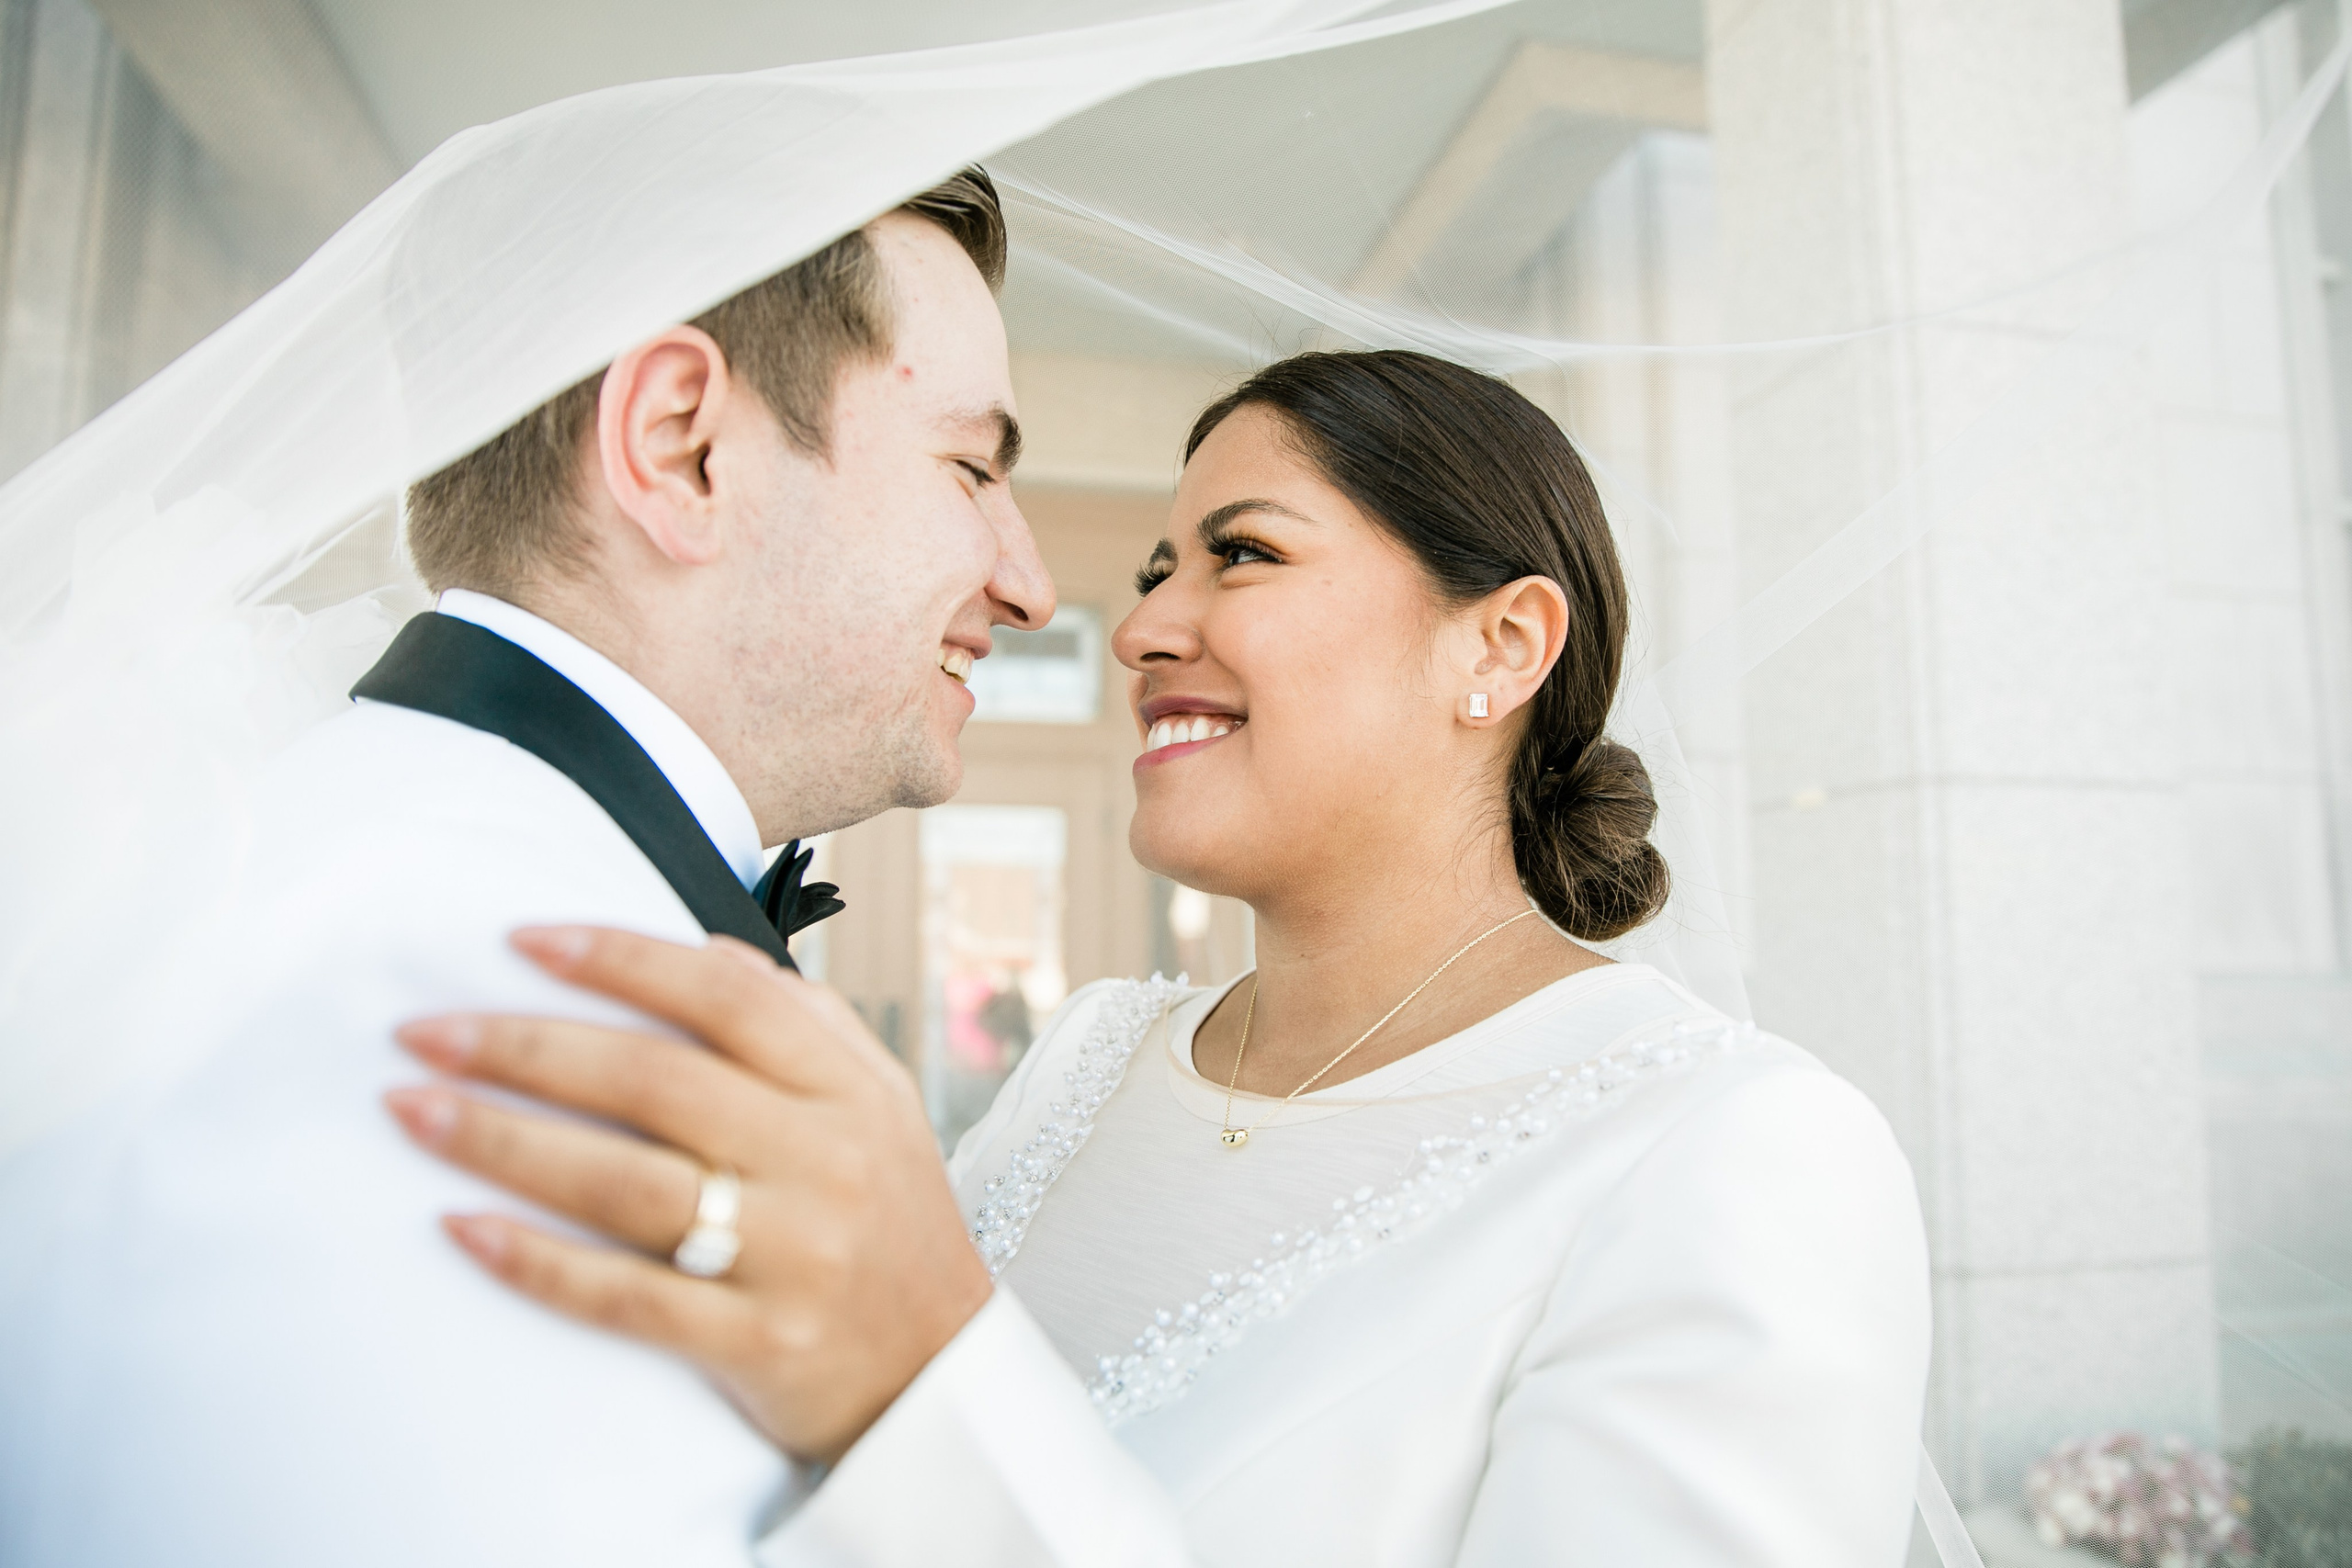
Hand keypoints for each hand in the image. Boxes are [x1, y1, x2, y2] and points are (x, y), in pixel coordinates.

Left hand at [383, 926, 991, 1464]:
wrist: (938, 1373)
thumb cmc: (890, 1225)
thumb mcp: (879, 1107)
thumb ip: (805, 1021)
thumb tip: (703, 947)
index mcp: (850, 1091)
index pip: (727, 998)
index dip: (621, 959)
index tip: (523, 939)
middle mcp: (824, 1163)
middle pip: (656, 1085)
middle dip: (526, 1046)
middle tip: (424, 1030)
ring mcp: (792, 1257)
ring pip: (627, 1185)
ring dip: (506, 1142)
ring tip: (415, 1110)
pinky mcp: (756, 1344)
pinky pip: (627, 1298)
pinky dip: (539, 1263)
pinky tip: (463, 1229)